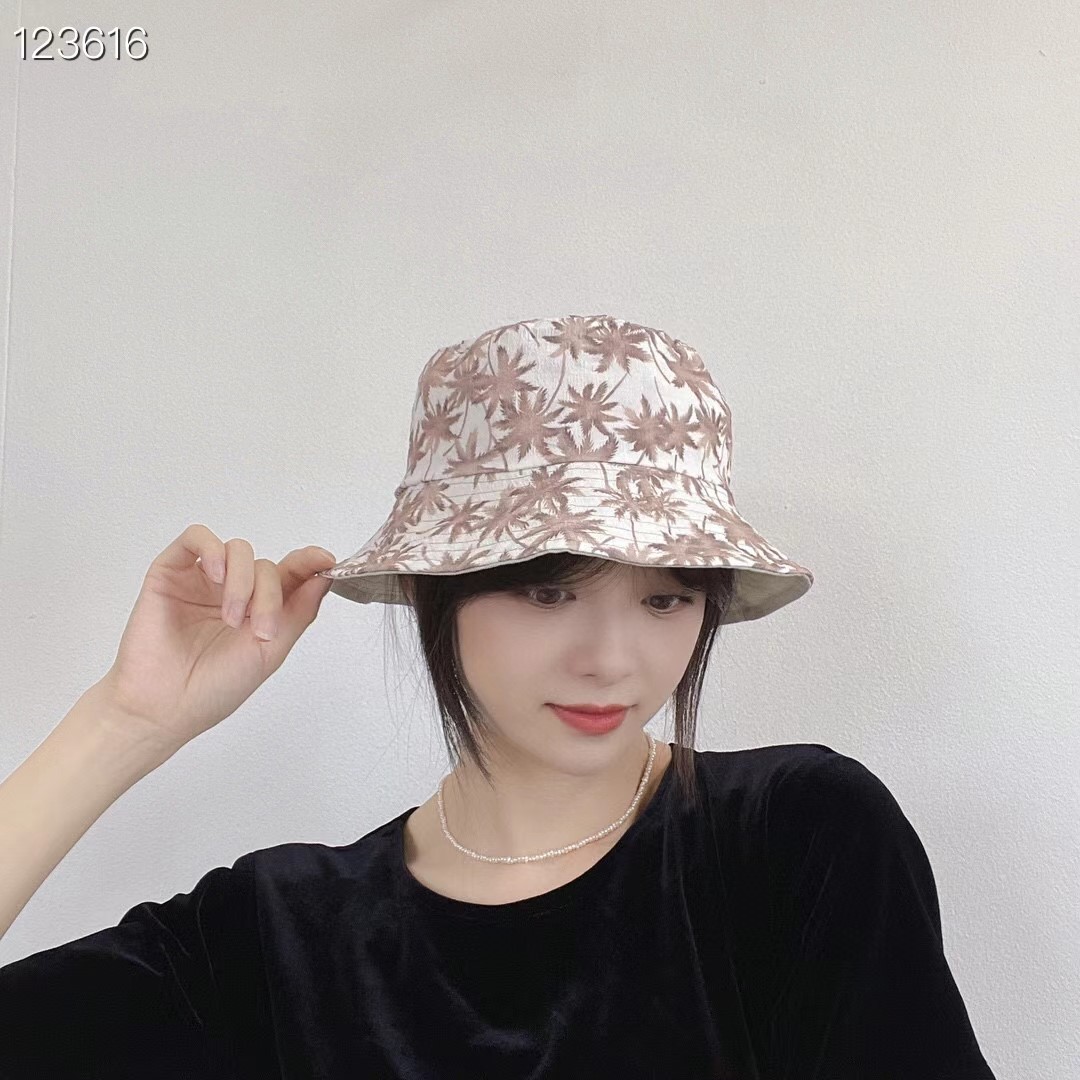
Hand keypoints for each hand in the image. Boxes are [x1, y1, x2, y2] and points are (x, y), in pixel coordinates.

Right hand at [94, 523, 336, 757]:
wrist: (164, 708)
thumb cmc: (213, 688)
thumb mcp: (271, 652)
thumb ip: (299, 612)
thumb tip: (325, 577)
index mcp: (258, 609)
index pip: (290, 574)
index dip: (310, 562)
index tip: (326, 560)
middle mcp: (232, 591)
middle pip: (266, 566)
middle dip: (269, 595)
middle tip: (260, 630)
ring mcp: (202, 580)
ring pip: (237, 550)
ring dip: (242, 580)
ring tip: (231, 617)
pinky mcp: (171, 572)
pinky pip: (196, 538)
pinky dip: (212, 549)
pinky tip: (215, 575)